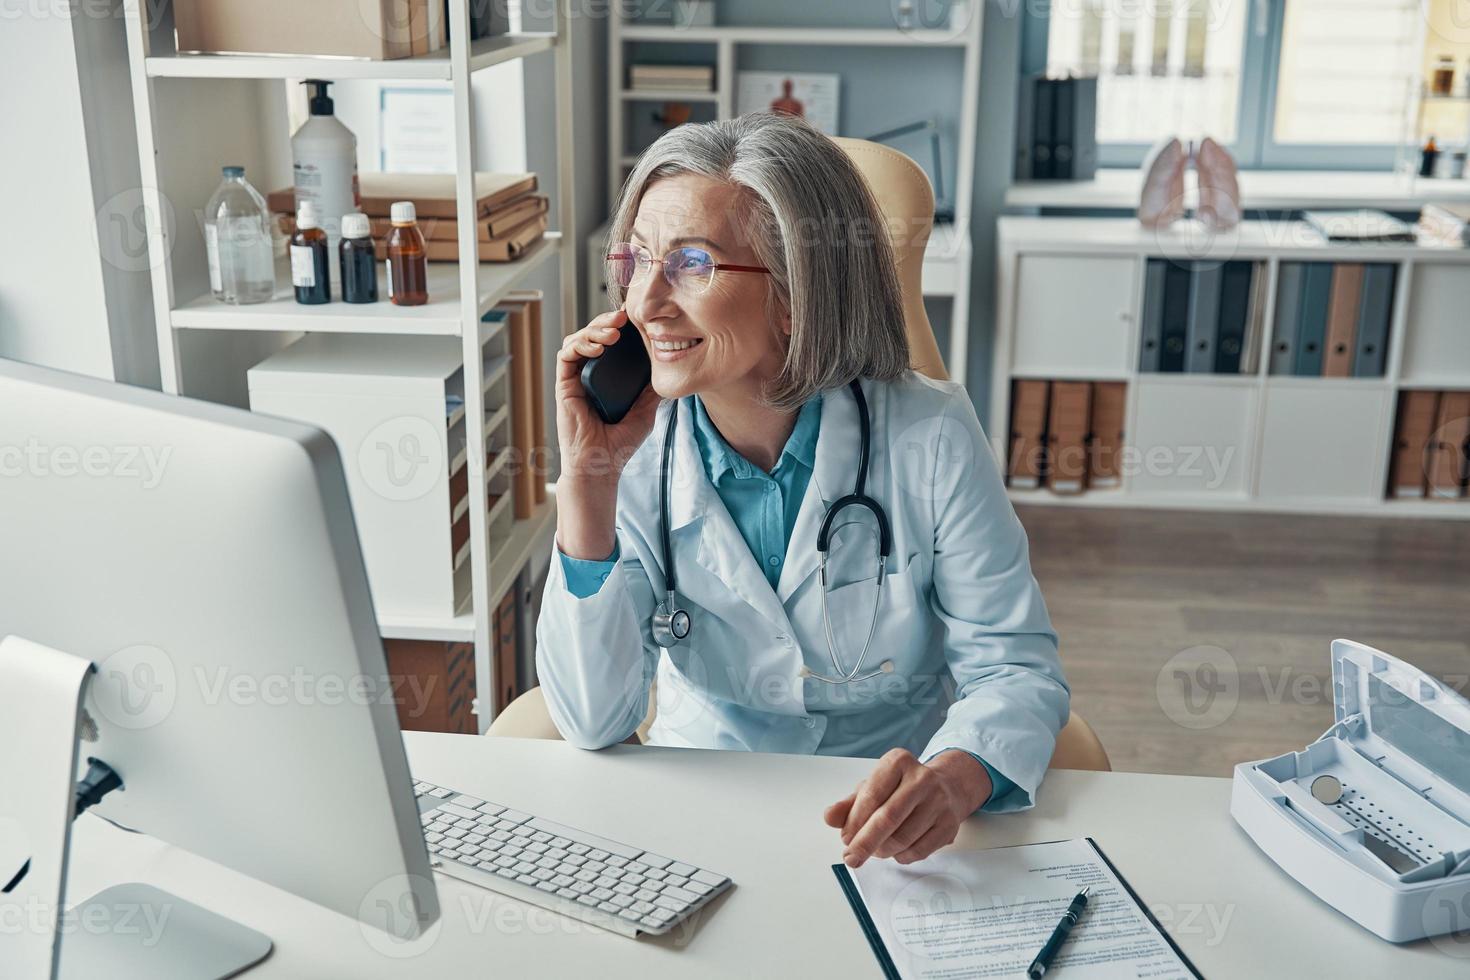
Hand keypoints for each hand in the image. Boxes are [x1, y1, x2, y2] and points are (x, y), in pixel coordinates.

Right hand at [554, 308, 660, 481]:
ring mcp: (575, 379)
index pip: (610, 343)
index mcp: (607, 378)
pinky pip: (566, 357)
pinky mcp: (563, 386)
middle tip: (624, 316)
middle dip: (606, 321)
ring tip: (614, 332)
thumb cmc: (620, 444)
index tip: (636, 318)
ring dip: (594, 330)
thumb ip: (654, 391)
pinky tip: (598, 348)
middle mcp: (589, 375)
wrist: (601, 466)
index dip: (619, 327)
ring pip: (578, 340)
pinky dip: (580, 346)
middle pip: (593, 335)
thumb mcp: (646, 412)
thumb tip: (670, 369)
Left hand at [823, 748, 991, 867]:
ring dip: (882, 851)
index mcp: (898, 762)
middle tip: (851, 857)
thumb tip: (829, 817)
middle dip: (865, 843)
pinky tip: (896, 851)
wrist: (947, 788)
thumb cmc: (901, 789)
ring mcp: (939, 801)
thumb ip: (849, 804)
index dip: (854, 821)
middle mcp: (922, 778)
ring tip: (876, 849)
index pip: (871, 795)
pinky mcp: (949, 824)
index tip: (845, 838)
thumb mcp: (872, 788)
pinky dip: (901, 857)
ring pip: (902, 838)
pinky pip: (918, 851)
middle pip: (888, 818)